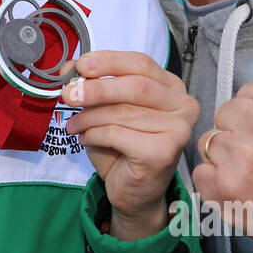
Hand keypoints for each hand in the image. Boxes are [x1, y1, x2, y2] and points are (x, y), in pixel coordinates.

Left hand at [62, 50, 198, 239]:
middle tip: (68, 95)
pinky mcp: (164, 152)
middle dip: (97, 89)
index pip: (141, 63)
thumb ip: (92, 85)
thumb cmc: (122, 146)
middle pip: (135, 86)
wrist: (134, 191)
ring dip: (89, 117)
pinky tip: (87, 140)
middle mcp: (183, 105)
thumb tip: (69, 68)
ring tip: (74, 125)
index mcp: (172, 87)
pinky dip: (95, 135)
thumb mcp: (105, 109)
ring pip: (123, 112)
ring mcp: (178, 129)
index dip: (109, 61)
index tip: (80, 65)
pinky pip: (118, 134)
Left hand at [189, 78, 252, 252]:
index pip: (246, 93)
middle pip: (225, 114)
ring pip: (210, 142)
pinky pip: (201, 172)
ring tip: (252, 174)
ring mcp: (242, 155)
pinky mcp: (227, 187)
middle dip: (238, 132)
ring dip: (226, 157)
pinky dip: (215, 182)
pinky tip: (240, 190)